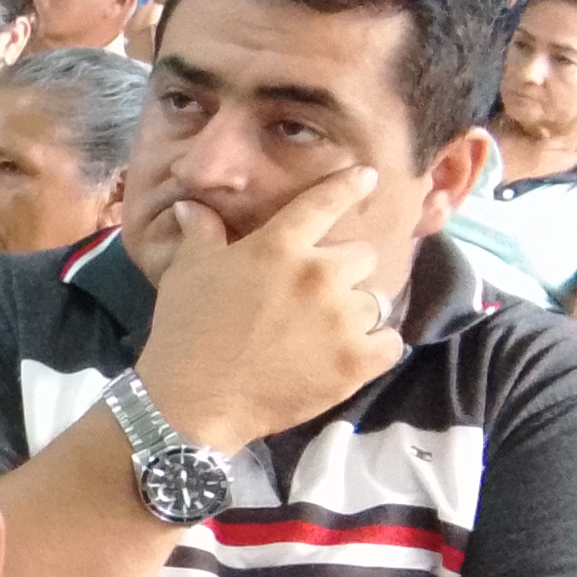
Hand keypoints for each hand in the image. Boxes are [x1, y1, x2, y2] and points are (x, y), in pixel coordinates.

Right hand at [135, 165, 403, 451]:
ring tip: (327, 333)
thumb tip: (190, 205)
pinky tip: (351, 355)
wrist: (194, 400)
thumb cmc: (186, 331)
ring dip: (356, 313)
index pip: (324, 202)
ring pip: (376, 302)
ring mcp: (341, 319)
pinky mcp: (356, 361)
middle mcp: (318, 275)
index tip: (367, 176)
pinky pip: (390, 344)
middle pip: (363, 255)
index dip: (349, 185)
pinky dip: (375, 349)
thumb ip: (200, 233)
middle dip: (346, 271)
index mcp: (278, 247)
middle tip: (320, 295)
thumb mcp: (186, 272)